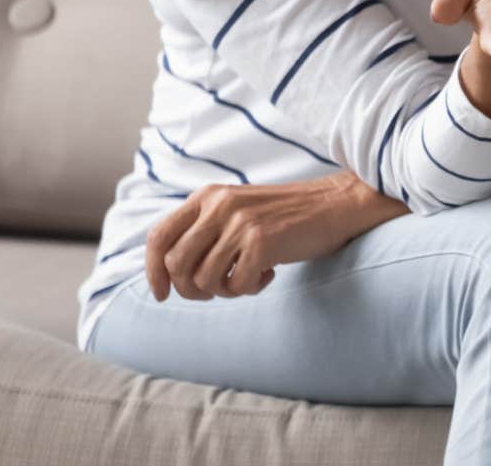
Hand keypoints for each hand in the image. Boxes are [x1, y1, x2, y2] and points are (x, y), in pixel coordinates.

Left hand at [144, 172, 402, 302]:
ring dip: (223, 290)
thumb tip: (170, 272)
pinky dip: (249, 289)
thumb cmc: (286, 215)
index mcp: (208, 196)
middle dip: (190, 289)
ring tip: (246, 278)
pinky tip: (268, 274)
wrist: (337, 204)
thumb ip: (205, 228)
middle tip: (216, 291)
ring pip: (203, 280)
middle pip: (176, 264)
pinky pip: (235, 285)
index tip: (162, 294)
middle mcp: (219, 206)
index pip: (159, 237)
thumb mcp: (238, 209)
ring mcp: (241, 223)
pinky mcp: (262, 241)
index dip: (153, 271)